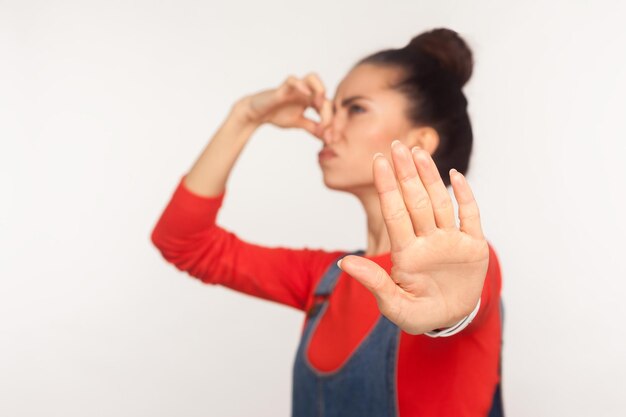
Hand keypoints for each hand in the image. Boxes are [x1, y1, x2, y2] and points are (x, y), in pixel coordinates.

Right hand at [236, 73, 332, 138]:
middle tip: (325, 127)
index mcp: (311, 99)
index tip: (330, 138)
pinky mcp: (282, 88)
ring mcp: (295, 88)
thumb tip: (328, 138)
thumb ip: (313, 128)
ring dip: (320, 89)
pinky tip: (307, 95)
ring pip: (312, 77)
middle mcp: (305, 91)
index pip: (328, 106)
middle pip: (324, 94)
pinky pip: (292, 80)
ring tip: (320, 105)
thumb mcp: (298, 123)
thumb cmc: (277, 114)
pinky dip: (301, 85)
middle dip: (328, 112)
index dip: (331, 121)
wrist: (257, 114)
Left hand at [337, 140, 489, 334]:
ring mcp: (450, 241)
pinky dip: (465, 196)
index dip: (387, 188)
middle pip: (415, 201)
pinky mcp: (473, 246)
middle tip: (397, 145)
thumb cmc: (420, 314)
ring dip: (430, 177)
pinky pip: (470, 216)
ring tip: (419, 151)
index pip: (395, 213)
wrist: (452, 319)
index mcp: (407, 253)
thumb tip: (345, 263)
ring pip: (439, 202)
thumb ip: (374, 283)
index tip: (377, 161)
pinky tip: (455, 176)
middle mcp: (428, 240)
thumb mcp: (396, 306)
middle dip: (406, 174)